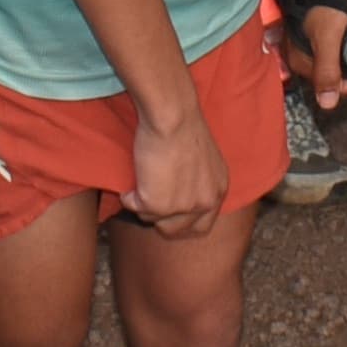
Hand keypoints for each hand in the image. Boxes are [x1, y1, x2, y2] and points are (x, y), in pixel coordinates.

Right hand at [124, 97, 230, 237]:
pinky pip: (135, 208)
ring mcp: (182, 207)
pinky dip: (128, 198)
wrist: (173, 116)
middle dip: (159, 221)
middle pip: (177, 230)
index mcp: (218, 190)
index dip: (182, 224)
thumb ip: (196, 180)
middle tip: (146, 203)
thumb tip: (177, 192)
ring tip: (140, 182)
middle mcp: (205, 202)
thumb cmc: (183, 124)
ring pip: (153, 220)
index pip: (203, 225)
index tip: (166, 217)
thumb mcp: (203, 157)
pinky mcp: (158, 205)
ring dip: (143, 205)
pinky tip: (130, 182)